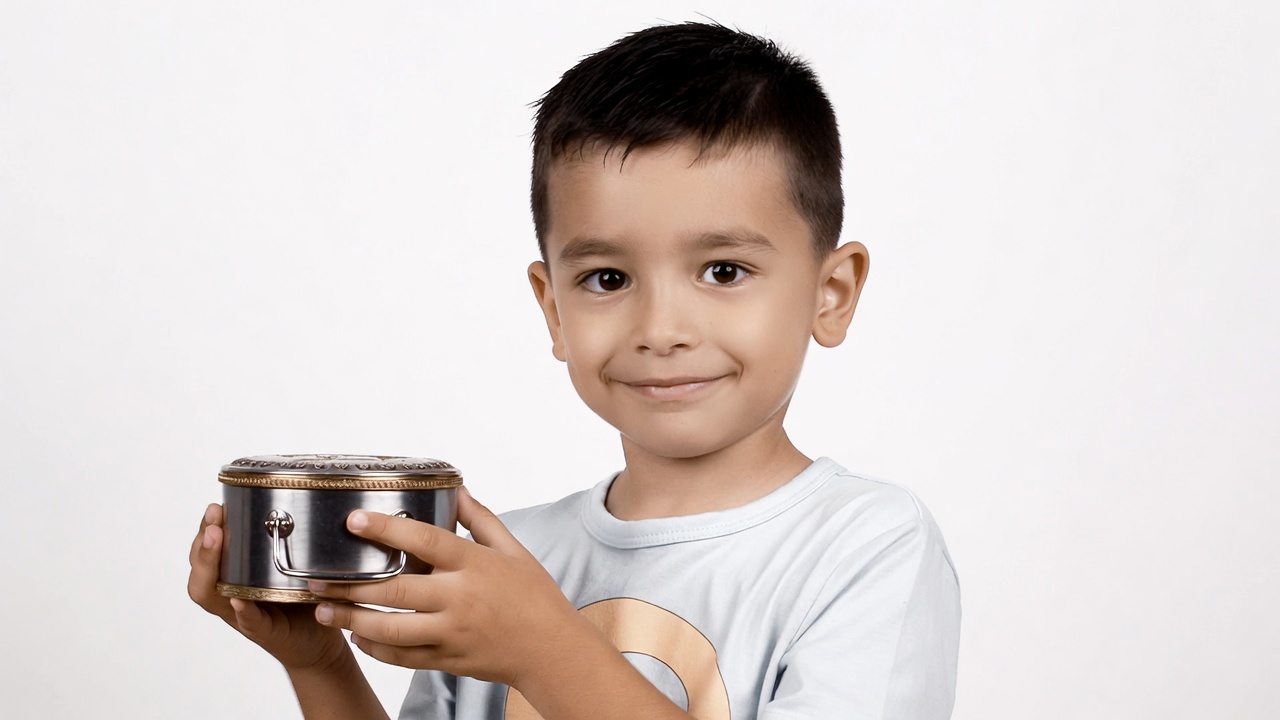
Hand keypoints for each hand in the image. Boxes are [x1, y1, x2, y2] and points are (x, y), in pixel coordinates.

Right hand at [186, 503, 351, 673]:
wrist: (319, 640)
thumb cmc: (302, 599)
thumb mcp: (292, 565)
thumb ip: (288, 541)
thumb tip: (299, 497)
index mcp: (233, 578)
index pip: (206, 553)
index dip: (205, 531)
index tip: (215, 508)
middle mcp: (230, 595)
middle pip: (201, 571)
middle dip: (203, 542)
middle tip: (214, 518)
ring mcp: (243, 615)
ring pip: (210, 595)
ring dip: (211, 566)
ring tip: (217, 540)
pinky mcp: (264, 632)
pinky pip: (248, 621)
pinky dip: (242, 609)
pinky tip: (238, 597)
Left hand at [307, 489, 587, 688]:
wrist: (553, 651)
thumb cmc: (535, 597)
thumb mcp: (514, 550)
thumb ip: (481, 520)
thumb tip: (458, 490)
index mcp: (475, 565)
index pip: (424, 542)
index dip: (386, 530)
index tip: (354, 519)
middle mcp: (459, 599)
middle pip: (395, 590)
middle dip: (351, 584)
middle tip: (317, 577)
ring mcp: (451, 633)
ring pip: (391, 628)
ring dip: (352, 619)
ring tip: (324, 609)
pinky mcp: (447, 659)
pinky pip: (402, 656)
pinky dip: (375, 648)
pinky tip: (357, 636)